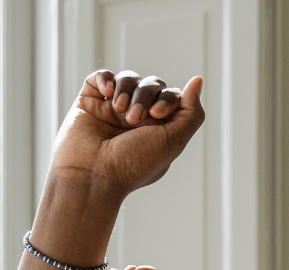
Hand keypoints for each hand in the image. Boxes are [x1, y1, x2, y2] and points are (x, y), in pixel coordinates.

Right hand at [50, 69, 204, 200]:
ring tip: (119, 110)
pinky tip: (106, 93)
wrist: (93, 174)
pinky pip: (101, 77)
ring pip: (128, 78)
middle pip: (152, 85)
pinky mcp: (90, 103)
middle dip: (145, 95)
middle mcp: (138, 119)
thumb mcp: (173, 141)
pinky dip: (105, 79)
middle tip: (133, 119)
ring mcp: (113, 110)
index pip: (172, 97)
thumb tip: (198, 80)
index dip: (168, 98)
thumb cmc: (134, 164)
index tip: (157, 115)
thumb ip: (191, 113)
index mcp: (159, 130)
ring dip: (127, 89)